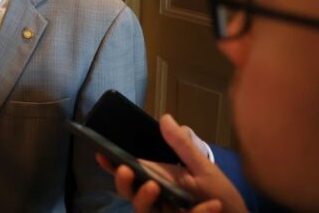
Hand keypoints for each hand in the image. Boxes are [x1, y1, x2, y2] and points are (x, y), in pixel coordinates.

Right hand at [97, 114, 247, 212]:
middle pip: (129, 194)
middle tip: (127, 170)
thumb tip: (165, 117)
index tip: (101, 153)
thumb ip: (183, 146)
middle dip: (123, 184)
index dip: (113, 165)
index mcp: (159, 181)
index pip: (130, 175)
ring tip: (154, 186)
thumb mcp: (203, 167)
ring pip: (144, 211)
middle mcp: (158, 201)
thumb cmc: (220, 193)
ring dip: (144, 199)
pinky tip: (212, 206)